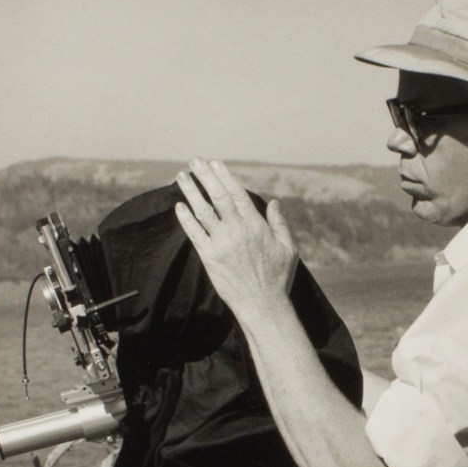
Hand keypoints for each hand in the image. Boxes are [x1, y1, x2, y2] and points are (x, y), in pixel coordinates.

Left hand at [175, 158, 297, 319]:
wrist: (263, 305)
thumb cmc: (278, 278)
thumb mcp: (288, 248)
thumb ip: (279, 224)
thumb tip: (273, 203)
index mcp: (256, 225)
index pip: (237, 194)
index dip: (224, 176)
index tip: (215, 164)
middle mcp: (237, 230)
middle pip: (217, 196)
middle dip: (205, 176)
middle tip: (195, 161)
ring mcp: (221, 243)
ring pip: (203, 211)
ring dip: (191, 191)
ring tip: (181, 176)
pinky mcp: (210, 258)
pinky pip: (195, 233)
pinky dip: (186, 218)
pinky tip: (179, 206)